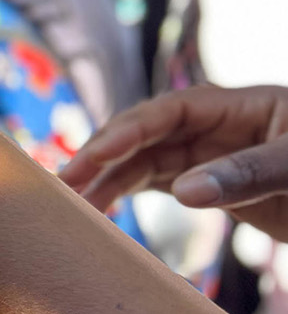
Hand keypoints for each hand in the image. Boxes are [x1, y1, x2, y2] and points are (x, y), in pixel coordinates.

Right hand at [60, 86, 287, 242]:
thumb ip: (248, 173)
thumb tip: (181, 192)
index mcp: (240, 106)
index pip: (168, 112)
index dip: (127, 130)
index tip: (94, 155)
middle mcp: (220, 127)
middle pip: (147, 135)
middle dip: (104, 155)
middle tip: (65, 183)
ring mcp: (217, 156)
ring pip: (148, 162)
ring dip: (110, 179)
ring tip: (75, 203)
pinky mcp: (220, 185)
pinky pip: (164, 183)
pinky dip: (132, 193)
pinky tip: (106, 207)